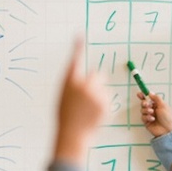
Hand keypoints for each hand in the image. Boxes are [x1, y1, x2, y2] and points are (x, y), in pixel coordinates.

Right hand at [53, 40, 106, 163]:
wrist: (73, 134)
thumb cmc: (66, 117)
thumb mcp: (64, 98)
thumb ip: (73, 86)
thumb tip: (84, 79)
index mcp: (69, 83)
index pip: (74, 60)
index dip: (77, 48)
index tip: (79, 36)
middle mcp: (82, 85)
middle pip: (97, 74)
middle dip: (96, 81)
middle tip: (90, 93)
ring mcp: (95, 94)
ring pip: (103, 88)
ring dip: (99, 95)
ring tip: (88, 110)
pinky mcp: (105, 103)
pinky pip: (107, 99)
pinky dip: (103, 105)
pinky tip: (94, 114)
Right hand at [139, 91, 171, 137]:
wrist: (167, 129)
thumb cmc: (167, 117)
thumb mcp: (163, 105)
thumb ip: (156, 98)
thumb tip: (150, 93)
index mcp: (157, 105)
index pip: (148, 99)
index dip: (143, 96)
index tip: (139, 94)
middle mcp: (152, 109)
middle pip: (143, 104)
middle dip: (144, 103)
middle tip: (147, 105)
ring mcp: (149, 115)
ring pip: (142, 110)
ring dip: (146, 110)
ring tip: (152, 113)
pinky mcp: (146, 122)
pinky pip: (143, 117)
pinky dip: (147, 117)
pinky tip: (152, 119)